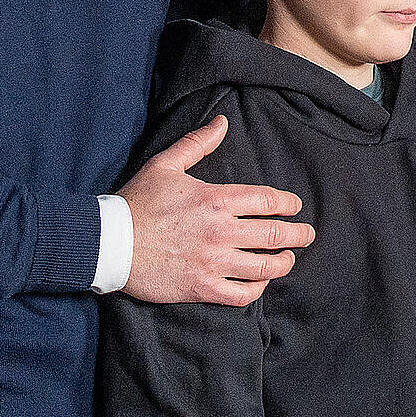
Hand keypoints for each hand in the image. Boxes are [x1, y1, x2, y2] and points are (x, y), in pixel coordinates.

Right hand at [118, 114, 310, 305]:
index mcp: (217, 199)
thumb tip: (222, 122)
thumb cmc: (137, 202)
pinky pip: (241, 294)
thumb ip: (198, 143)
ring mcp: (213, 262)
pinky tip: (261, 282)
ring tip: (289, 258)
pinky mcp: (202, 287)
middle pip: (275, 234)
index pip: (269, 200)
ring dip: (284, 262)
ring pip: (264, 267)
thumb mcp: (166, 164)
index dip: (288, 204)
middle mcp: (221, 231)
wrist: (108, 243)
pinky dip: (257, 288)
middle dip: (298, 234)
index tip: (295, 207)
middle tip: (308, 234)